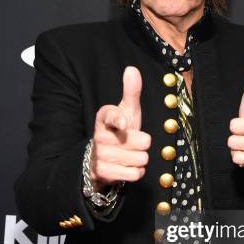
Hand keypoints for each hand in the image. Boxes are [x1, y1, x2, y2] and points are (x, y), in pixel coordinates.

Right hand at [90, 66, 151, 189]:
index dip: (119, 120)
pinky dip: (136, 172)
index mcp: (104, 117)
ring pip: (141, 159)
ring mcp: (101, 155)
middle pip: (143, 142)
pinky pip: (135, 174)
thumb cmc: (120, 131)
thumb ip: (131, 91)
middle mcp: (99, 136)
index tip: (124, 124)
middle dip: (143, 144)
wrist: (104, 159)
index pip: (110, 116)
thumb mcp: (127, 111)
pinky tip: (127, 166)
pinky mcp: (104, 172)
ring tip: (129, 155)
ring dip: (140, 159)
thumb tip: (131, 69)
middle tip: (133, 143)